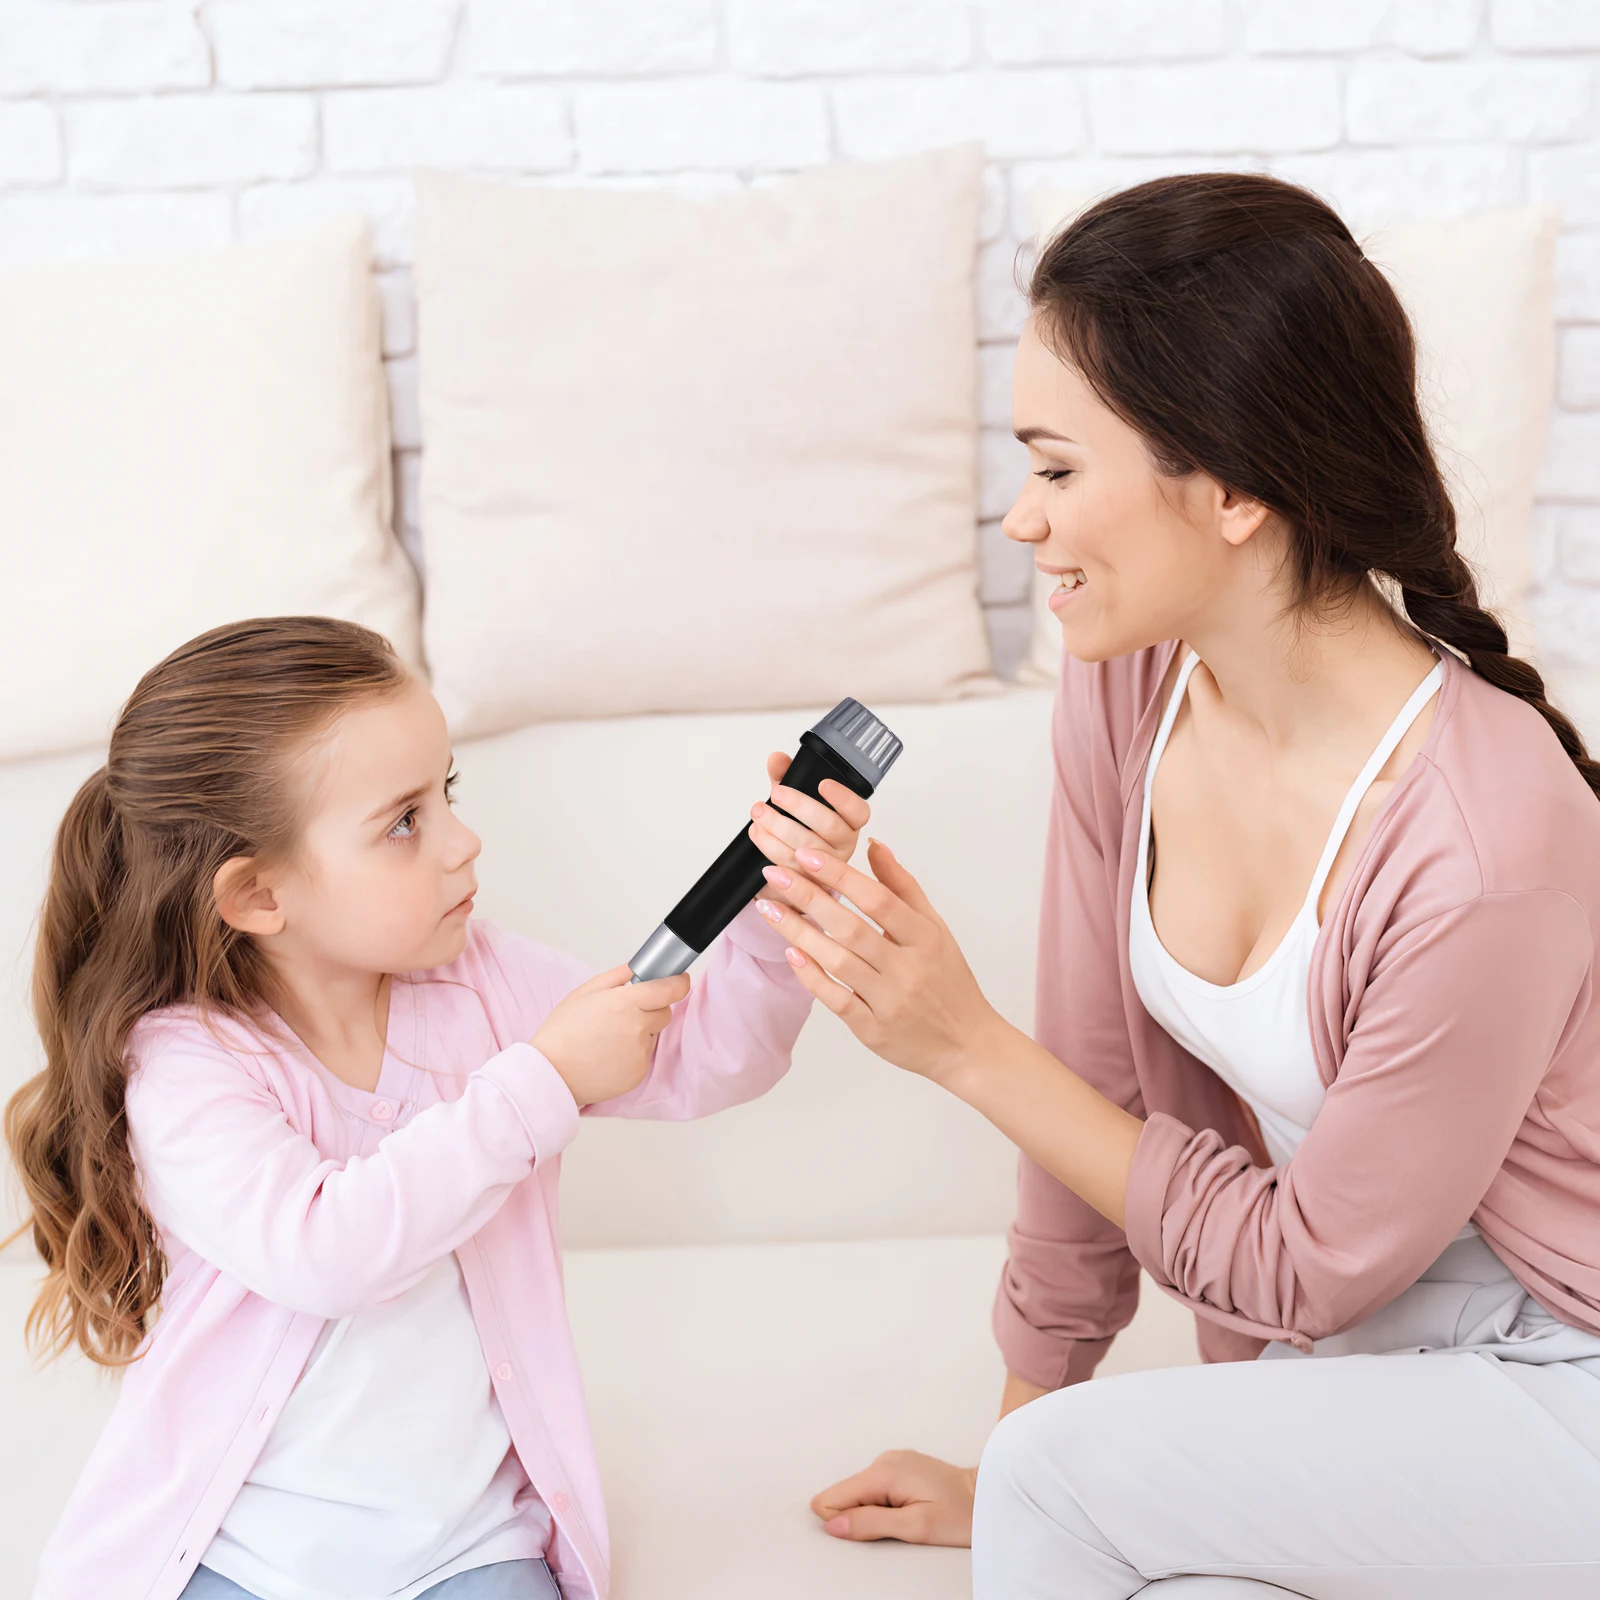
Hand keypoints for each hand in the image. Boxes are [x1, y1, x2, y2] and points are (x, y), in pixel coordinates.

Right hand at [531, 965, 689, 1107]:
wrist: (551, 1073)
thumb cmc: (563, 1032)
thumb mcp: (585, 992)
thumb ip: (617, 976)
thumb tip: (638, 968)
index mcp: (626, 1003)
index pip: (670, 990)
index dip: (678, 983)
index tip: (679, 980)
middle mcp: (638, 1027)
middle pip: (664, 1013)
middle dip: (651, 1010)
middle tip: (624, 1014)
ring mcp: (640, 1052)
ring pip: (654, 1036)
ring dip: (641, 1033)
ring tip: (609, 1038)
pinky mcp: (639, 1073)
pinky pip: (644, 1057)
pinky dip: (633, 1054)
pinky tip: (609, 1055)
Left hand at [746, 751, 870, 874]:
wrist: (786, 858)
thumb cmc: (798, 824)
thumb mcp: (794, 796)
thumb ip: (787, 775)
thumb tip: (777, 759)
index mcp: (849, 821)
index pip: (858, 811)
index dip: (843, 798)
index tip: (823, 783)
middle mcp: (843, 844)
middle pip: (829, 826)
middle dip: (799, 807)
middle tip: (776, 793)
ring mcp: (826, 865)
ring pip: (805, 846)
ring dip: (777, 826)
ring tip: (758, 812)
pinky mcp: (806, 880)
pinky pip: (788, 863)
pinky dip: (768, 844)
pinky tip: (757, 832)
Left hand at [753, 837, 1006, 1087]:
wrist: (966, 1045)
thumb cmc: (949, 983)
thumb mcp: (936, 929)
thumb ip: (903, 887)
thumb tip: (874, 847)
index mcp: (925, 939)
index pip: (878, 900)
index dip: (841, 876)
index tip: (808, 855)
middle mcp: (907, 969)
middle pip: (851, 928)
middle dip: (808, 897)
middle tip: (774, 875)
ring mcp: (889, 1002)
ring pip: (838, 962)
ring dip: (799, 932)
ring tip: (769, 909)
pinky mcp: (873, 1030)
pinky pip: (836, 1000)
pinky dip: (812, 976)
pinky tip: (791, 953)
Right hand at [811, 1450, 976, 1545]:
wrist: (987, 1497)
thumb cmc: (960, 1513)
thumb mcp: (916, 1526)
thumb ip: (871, 1524)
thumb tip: (833, 1525)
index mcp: (884, 1471)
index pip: (833, 1496)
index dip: (845, 1522)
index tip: (876, 1530)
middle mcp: (884, 1461)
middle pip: (846, 1496)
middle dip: (862, 1518)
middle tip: (898, 1526)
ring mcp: (892, 1462)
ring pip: (860, 1494)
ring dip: (875, 1513)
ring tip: (908, 1518)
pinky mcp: (900, 1468)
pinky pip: (875, 1490)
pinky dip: (886, 1505)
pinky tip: (911, 1509)